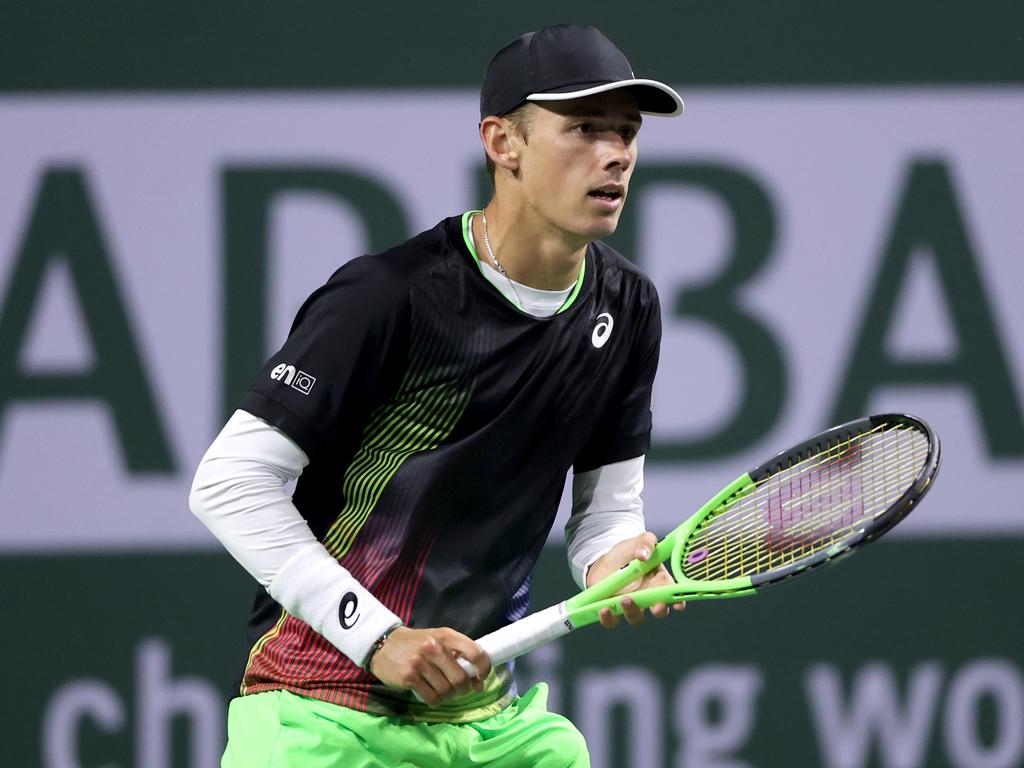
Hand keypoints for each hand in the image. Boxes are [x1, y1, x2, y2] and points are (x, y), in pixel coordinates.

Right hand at [368, 626, 491, 704]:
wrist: (383, 644)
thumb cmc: (416, 643)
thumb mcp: (438, 640)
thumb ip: (458, 655)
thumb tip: (479, 682)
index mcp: (446, 635)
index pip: (475, 652)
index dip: (484, 668)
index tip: (481, 677)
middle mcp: (434, 647)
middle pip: (461, 679)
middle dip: (464, 689)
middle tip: (459, 689)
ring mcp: (420, 663)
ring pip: (446, 691)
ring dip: (448, 696)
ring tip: (442, 690)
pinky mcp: (409, 677)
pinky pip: (432, 697)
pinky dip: (435, 700)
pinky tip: (432, 694)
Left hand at [586, 531, 685, 627]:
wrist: (605, 560)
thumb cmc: (627, 553)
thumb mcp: (639, 541)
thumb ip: (646, 543)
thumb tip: (644, 554)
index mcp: (659, 582)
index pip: (673, 594)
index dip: (678, 601)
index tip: (678, 604)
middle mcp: (648, 597)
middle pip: (658, 610)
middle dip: (660, 610)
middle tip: (657, 607)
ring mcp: (631, 606)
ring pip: (636, 618)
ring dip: (633, 612)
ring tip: (625, 599)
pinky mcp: (613, 611)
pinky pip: (612, 621)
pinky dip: (609, 619)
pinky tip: (605, 610)